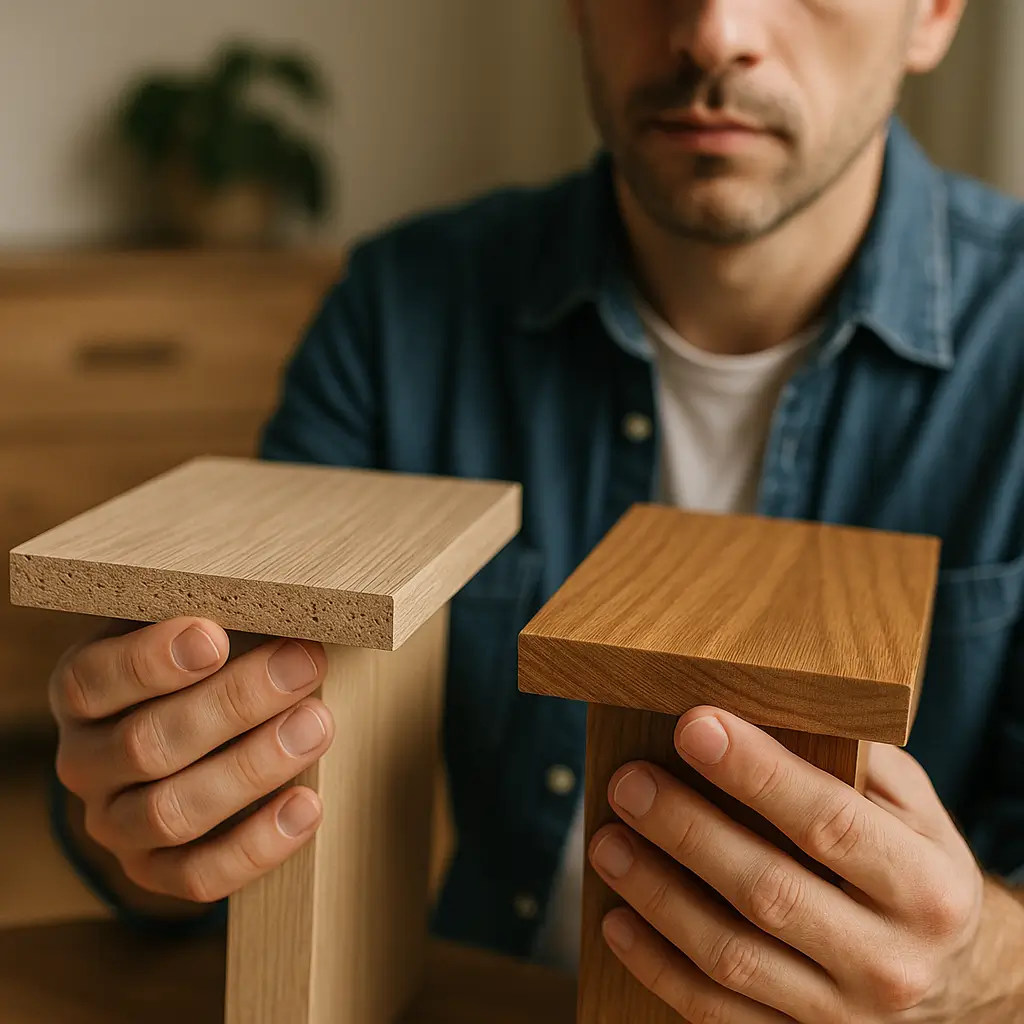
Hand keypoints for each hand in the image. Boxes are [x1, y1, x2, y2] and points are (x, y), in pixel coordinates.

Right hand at [51, 617, 334, 904]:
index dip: (151, 661)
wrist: (195, 735)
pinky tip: (308, 804)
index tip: (216, 636)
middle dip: (235, 703)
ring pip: (172, 812)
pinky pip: (199, 876)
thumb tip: (277, 596)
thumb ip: (215, 612)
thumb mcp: (194, 628)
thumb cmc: (204, 666)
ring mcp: (117, 825)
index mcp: (82, 694)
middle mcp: (86, 763)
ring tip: (317, 725)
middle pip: (147, 745)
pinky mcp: (156, 873)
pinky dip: (258, 845)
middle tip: (304, 663)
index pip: (93, 681)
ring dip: (253, 768)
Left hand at [588, 707, 1021, 1021]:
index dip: (757, 773)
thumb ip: (856, 762)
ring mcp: (845, 1017)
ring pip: (732, 956)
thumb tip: (768, 706)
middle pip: (769, 890)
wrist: (958, 984)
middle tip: (629, 783)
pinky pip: (717, 1013)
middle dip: (687, 829)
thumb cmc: (915, 870)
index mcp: (925, 887)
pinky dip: (658, 967)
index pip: (830, 822)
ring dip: (657, 895)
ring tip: (607, 841)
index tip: (694, 726)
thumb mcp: (915, 812)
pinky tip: (618, 919)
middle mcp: (890, 960)